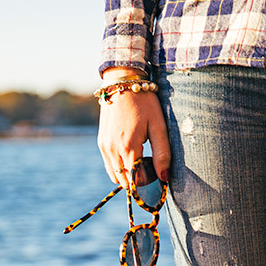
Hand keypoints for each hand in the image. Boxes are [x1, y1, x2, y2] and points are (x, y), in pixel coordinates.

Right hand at [97, 67, 170, 188]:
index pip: (136, 180)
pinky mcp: (101, 142)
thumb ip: (162, 154)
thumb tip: (165, 178)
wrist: (122, 83)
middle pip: (124, 181)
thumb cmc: (144, 103)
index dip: (148, 182)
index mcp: (128, 147)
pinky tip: (131, 155)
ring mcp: (104, 146)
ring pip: (114, 175)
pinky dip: (119, 167)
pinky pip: (109, 164)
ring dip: (127, 175)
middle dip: (137, 181)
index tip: (157, 175)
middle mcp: (112, 149)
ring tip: (141, 161)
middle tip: (150, 168)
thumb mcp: (158, 126)